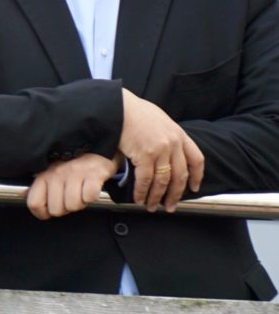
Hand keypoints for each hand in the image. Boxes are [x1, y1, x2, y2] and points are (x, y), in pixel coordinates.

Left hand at [26, 152, 120, 220]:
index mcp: (44, 176)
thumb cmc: (72, 165)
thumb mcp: (51, 173)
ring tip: (81, 193)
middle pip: (56, 210)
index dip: (42, 213)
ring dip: (80, 203)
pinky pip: (89, 198)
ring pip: (73, 206)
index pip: (34, 203)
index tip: (49, 212)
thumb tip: (25, 197)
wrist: (98, 149)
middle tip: (71, 199)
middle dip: (65, 209)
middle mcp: (57, 174)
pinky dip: (91, 198)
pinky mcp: (93, 175)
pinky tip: (90, 190)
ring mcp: (75, 174)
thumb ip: (39, 187)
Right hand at [119, 89, 204, 211]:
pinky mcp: (145, 154)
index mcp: (179, 134)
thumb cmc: (132, 111)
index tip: (194, 188)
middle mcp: (173, 143)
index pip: (196, 159)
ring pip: (163, 180)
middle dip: (175, 195)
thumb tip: (162, 153)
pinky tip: (139, 198)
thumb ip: (165, 136)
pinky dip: (142, 191)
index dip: (196, 177)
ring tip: (151, 206)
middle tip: (170, 206)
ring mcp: (161, 149)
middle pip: (180, 175)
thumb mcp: (158, 121)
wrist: (118, 107)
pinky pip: (146, 179)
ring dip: (157, 197)